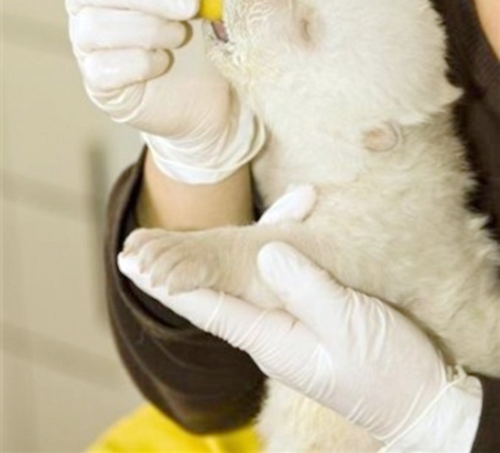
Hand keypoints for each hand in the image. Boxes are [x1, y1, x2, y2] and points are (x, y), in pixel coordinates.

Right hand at [25, 0, 263, 182]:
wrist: (218, 86)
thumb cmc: (199, 19)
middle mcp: (85, 7)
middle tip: (188, 0)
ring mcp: (89, 47)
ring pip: (99, 28)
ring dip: (153, 28)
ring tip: (183, 33)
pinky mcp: (103, 83)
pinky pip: (111, 68)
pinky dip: (149, 61)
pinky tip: (166, 61)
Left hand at [120, 242, 482, 450]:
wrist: (419, 402)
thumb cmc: (386, 371)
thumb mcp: (349, 325)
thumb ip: (308, 288)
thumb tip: (267, 251)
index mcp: (271, 338)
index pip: (209, 306)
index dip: (171, 283)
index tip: (134, 263)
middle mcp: (270, 335)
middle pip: (213, 298)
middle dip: (173, 275)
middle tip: (136, 253)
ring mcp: (287, 332)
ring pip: (236, 294)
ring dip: (200, 272)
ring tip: (168, 255)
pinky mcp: (308, 324)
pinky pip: (265, 293)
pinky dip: (243, 271)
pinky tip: (239, 264)